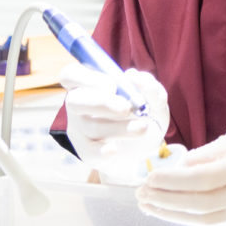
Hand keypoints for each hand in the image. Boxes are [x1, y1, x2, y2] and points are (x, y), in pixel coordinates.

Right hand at [58, 62, 173, 185]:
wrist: (144, 147)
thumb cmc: (143, 114)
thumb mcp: (154, 100)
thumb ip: (149, 85)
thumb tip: (133, 76)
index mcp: (89, 84)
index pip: (71, 74)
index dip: (86, 77)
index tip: (112, 85)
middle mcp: (78, 104)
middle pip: (74, 100)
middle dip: (102, 103)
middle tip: (126, 108)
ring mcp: (79, 128)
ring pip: (91, 126)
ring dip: (118, 127)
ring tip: (142, 127)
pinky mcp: (85, 150)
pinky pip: (88, 150)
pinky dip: (102, 150)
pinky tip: (115, 149)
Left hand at [138, 120, 225, 224]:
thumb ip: (216, 151)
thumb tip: (183, 164)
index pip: (201, 178)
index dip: (171, 182)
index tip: (149, 178)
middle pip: (200, 203)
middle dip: (166, 200)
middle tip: (141, 194)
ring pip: (207, 218)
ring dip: (175, 213)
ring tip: (151, 205)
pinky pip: (222, 219)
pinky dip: (196, 215)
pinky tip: (179, 208)